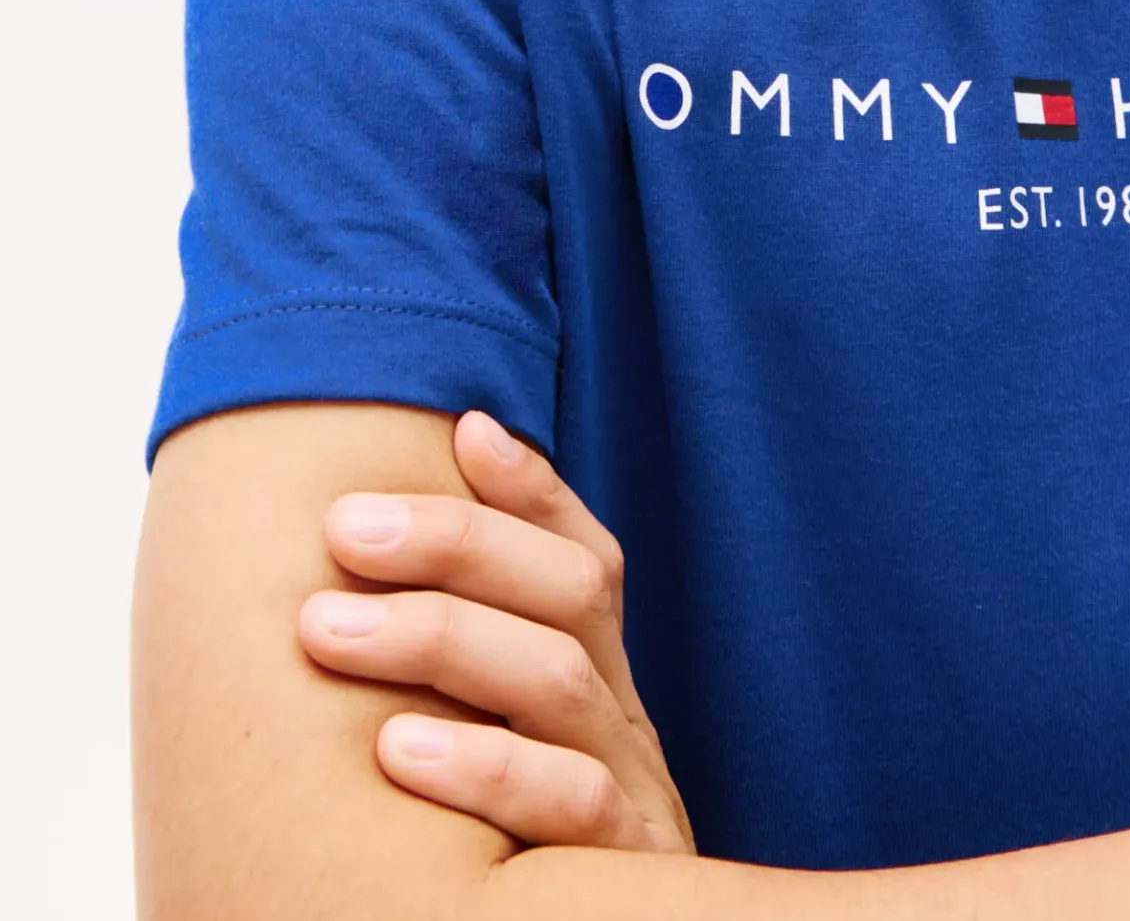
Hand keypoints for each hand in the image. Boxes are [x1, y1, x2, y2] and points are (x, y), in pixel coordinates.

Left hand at [299, 409, 694, 855]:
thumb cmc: (522, 871)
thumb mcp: (511, 756)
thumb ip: (467, 678)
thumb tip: (368, 567)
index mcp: (600, 682)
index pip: (582, 556)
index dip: (532, 489)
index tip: (463, 427)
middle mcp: (622, 721)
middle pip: (566, 595)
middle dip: (453, 547)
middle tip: (342, 530)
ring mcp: (630, 795)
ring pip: (559, 681)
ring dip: (440, 638)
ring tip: (328, 627)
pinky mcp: (627, 871)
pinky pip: (570, 811)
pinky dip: (488, 768)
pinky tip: (401, 752)